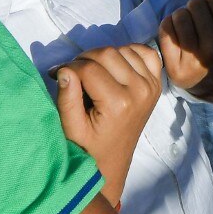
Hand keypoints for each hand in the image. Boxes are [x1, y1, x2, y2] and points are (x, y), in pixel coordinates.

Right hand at [54, 43, 163, 205]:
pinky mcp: (156, 84)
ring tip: (90, 71)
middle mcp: (140, 91)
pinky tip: (114, 65)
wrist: (111, 163)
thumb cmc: (87, 149)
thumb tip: (64, 70)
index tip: (56, 73)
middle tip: (72, 72)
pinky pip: (147, 54)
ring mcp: (152, 86)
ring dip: (104, 55)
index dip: (68, 67)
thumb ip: (67, 98)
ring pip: (124, 50)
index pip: (89, 68)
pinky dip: (130, 52)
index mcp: (119, 103)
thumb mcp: (71, 128)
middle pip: (108, 54)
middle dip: (84, 59)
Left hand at [158, 0, 212, 102]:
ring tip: (189, 28)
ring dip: (183, 17)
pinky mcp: (174, 66)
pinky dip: (169, 26)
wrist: (211, 83)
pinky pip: (166, 29)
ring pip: (180, 15)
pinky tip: (178, 35)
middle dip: (197, 9)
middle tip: (201, 22)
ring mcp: (194, 59)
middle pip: (196, 4)